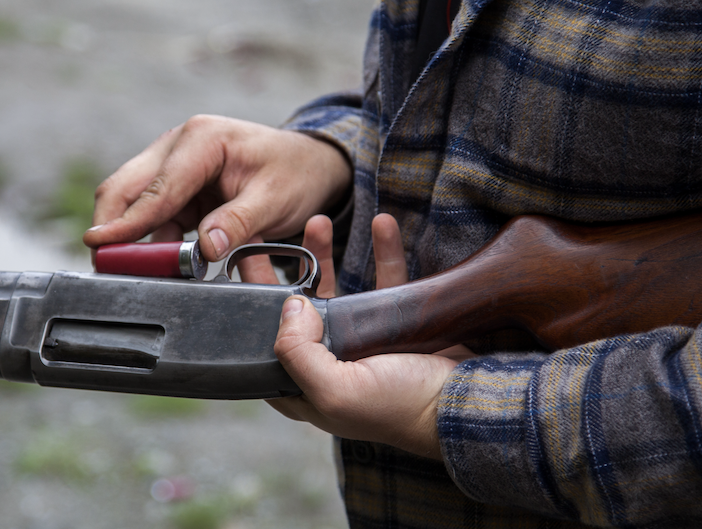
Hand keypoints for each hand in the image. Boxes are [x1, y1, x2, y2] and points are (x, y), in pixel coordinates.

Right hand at [82, 116, 351, 260]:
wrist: (309, 164)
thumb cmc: (295, 173)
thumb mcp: (275, 200)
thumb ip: (239, 222)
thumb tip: (205, 249)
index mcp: (202, 139)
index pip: (156, 187)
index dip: (126, 221)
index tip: (98, 245)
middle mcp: (179, 145)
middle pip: (127, 187)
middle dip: (112, 227)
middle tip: (102, 266)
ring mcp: (175, 164)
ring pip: (135, 203)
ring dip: (131, 238)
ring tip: (130, 273)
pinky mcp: (179, 186)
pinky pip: (154, 215)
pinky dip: (151, 239)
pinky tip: (157, 264)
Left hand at [268, 214, 472, 459]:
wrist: (463, 401)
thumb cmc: (399, 408)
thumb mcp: (336, 392)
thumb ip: (299, 355)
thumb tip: (289, 306)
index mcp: (304, 385)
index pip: (264, 343)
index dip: (248, 308)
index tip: (238, 265)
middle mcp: (327, 362)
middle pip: (294, 310)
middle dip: (281, 270)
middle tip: (266, 235)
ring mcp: (358, 341)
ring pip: (334, 288)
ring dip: (325, 254)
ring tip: (319, 221)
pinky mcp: (391, 323)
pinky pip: (382, 279)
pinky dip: (382, 251)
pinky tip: (381, 224)